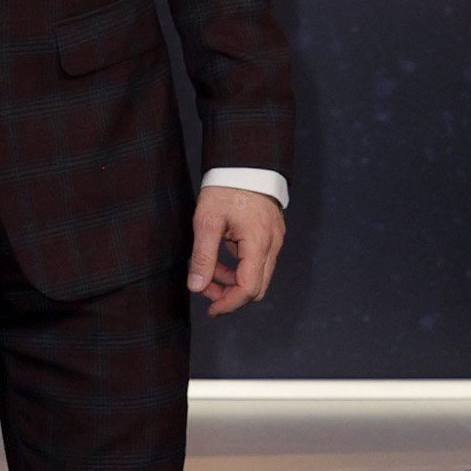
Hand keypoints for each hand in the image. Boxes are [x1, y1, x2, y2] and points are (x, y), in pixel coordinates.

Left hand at [187, 187, 283, 317]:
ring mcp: (275, 239)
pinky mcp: (271, 234)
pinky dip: (239, 266)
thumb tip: (196, 287)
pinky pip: (258, 261)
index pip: (248, 288)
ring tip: (208, 270)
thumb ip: (203, 256)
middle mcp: (272, 245)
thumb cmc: (226, 186)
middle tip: (205, 287)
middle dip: (230, 294)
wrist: (245, 161)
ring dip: (233, 280)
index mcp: (258, 243)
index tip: (210, 308)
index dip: (228, 304)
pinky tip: (221, 256)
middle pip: (257, 287)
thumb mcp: (207, 220)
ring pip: (258, 275)